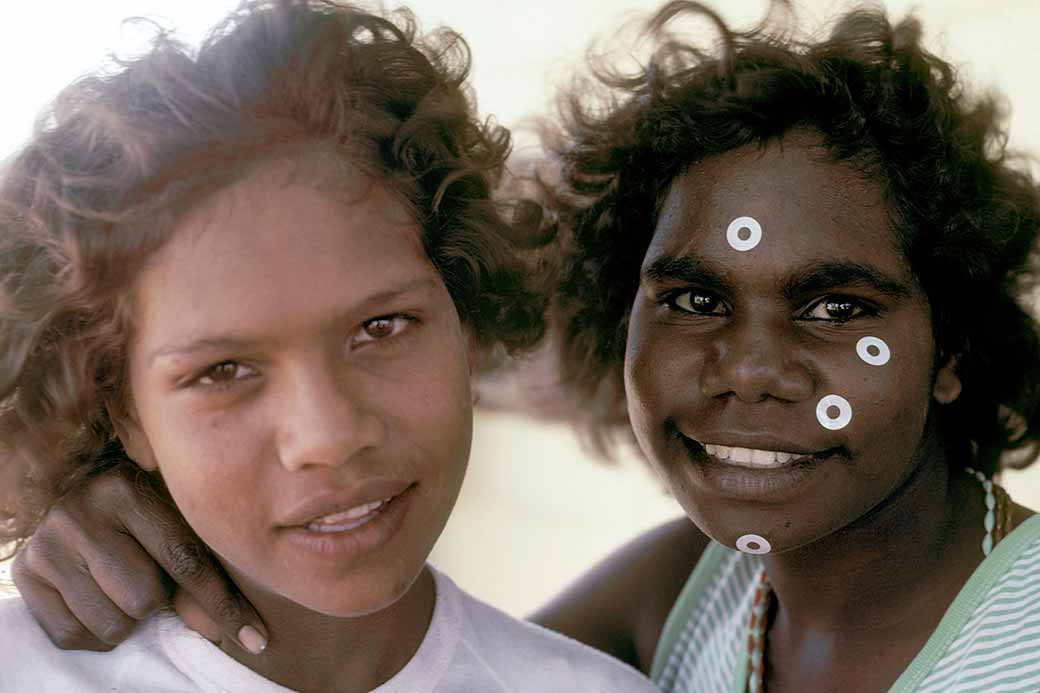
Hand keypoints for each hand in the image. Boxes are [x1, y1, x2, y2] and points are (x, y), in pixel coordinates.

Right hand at [12, 462, 266, 652]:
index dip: (223, 604)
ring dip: (126, 619)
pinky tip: (94, 599)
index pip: (184, 560)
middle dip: (155, 601)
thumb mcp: (172, 523)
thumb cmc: (136, 511)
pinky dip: (94, 632)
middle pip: (144, 598)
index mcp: (126, 491)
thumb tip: (233, 635)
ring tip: (118, 585)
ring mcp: (46, 545)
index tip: (256, 639)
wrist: (71, 492)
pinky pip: (73, 635)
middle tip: (147, 576)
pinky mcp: (24, 574)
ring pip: (111, 623)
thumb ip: (199, 572)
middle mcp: (80, 513)